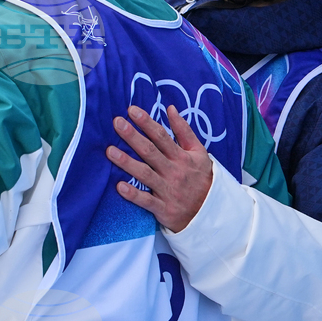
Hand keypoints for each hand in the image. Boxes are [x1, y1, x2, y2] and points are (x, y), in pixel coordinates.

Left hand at [105, 105, 213, 232]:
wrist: (211, 212)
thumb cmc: (201, 178)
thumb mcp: (199, 152)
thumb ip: (184, 131)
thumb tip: (171, 108)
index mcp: (181, 157)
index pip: (161, 136)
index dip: (146, 122)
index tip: (131, 110)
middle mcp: (173, 171)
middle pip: (150, 151)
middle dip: (133, 136)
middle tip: (116, 123)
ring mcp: (168, 190)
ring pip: (145, 174)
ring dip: (127, 163)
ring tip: (110, 151)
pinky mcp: (163, 209)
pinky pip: (146, 201)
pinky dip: (134, 194)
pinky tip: (119, 186)